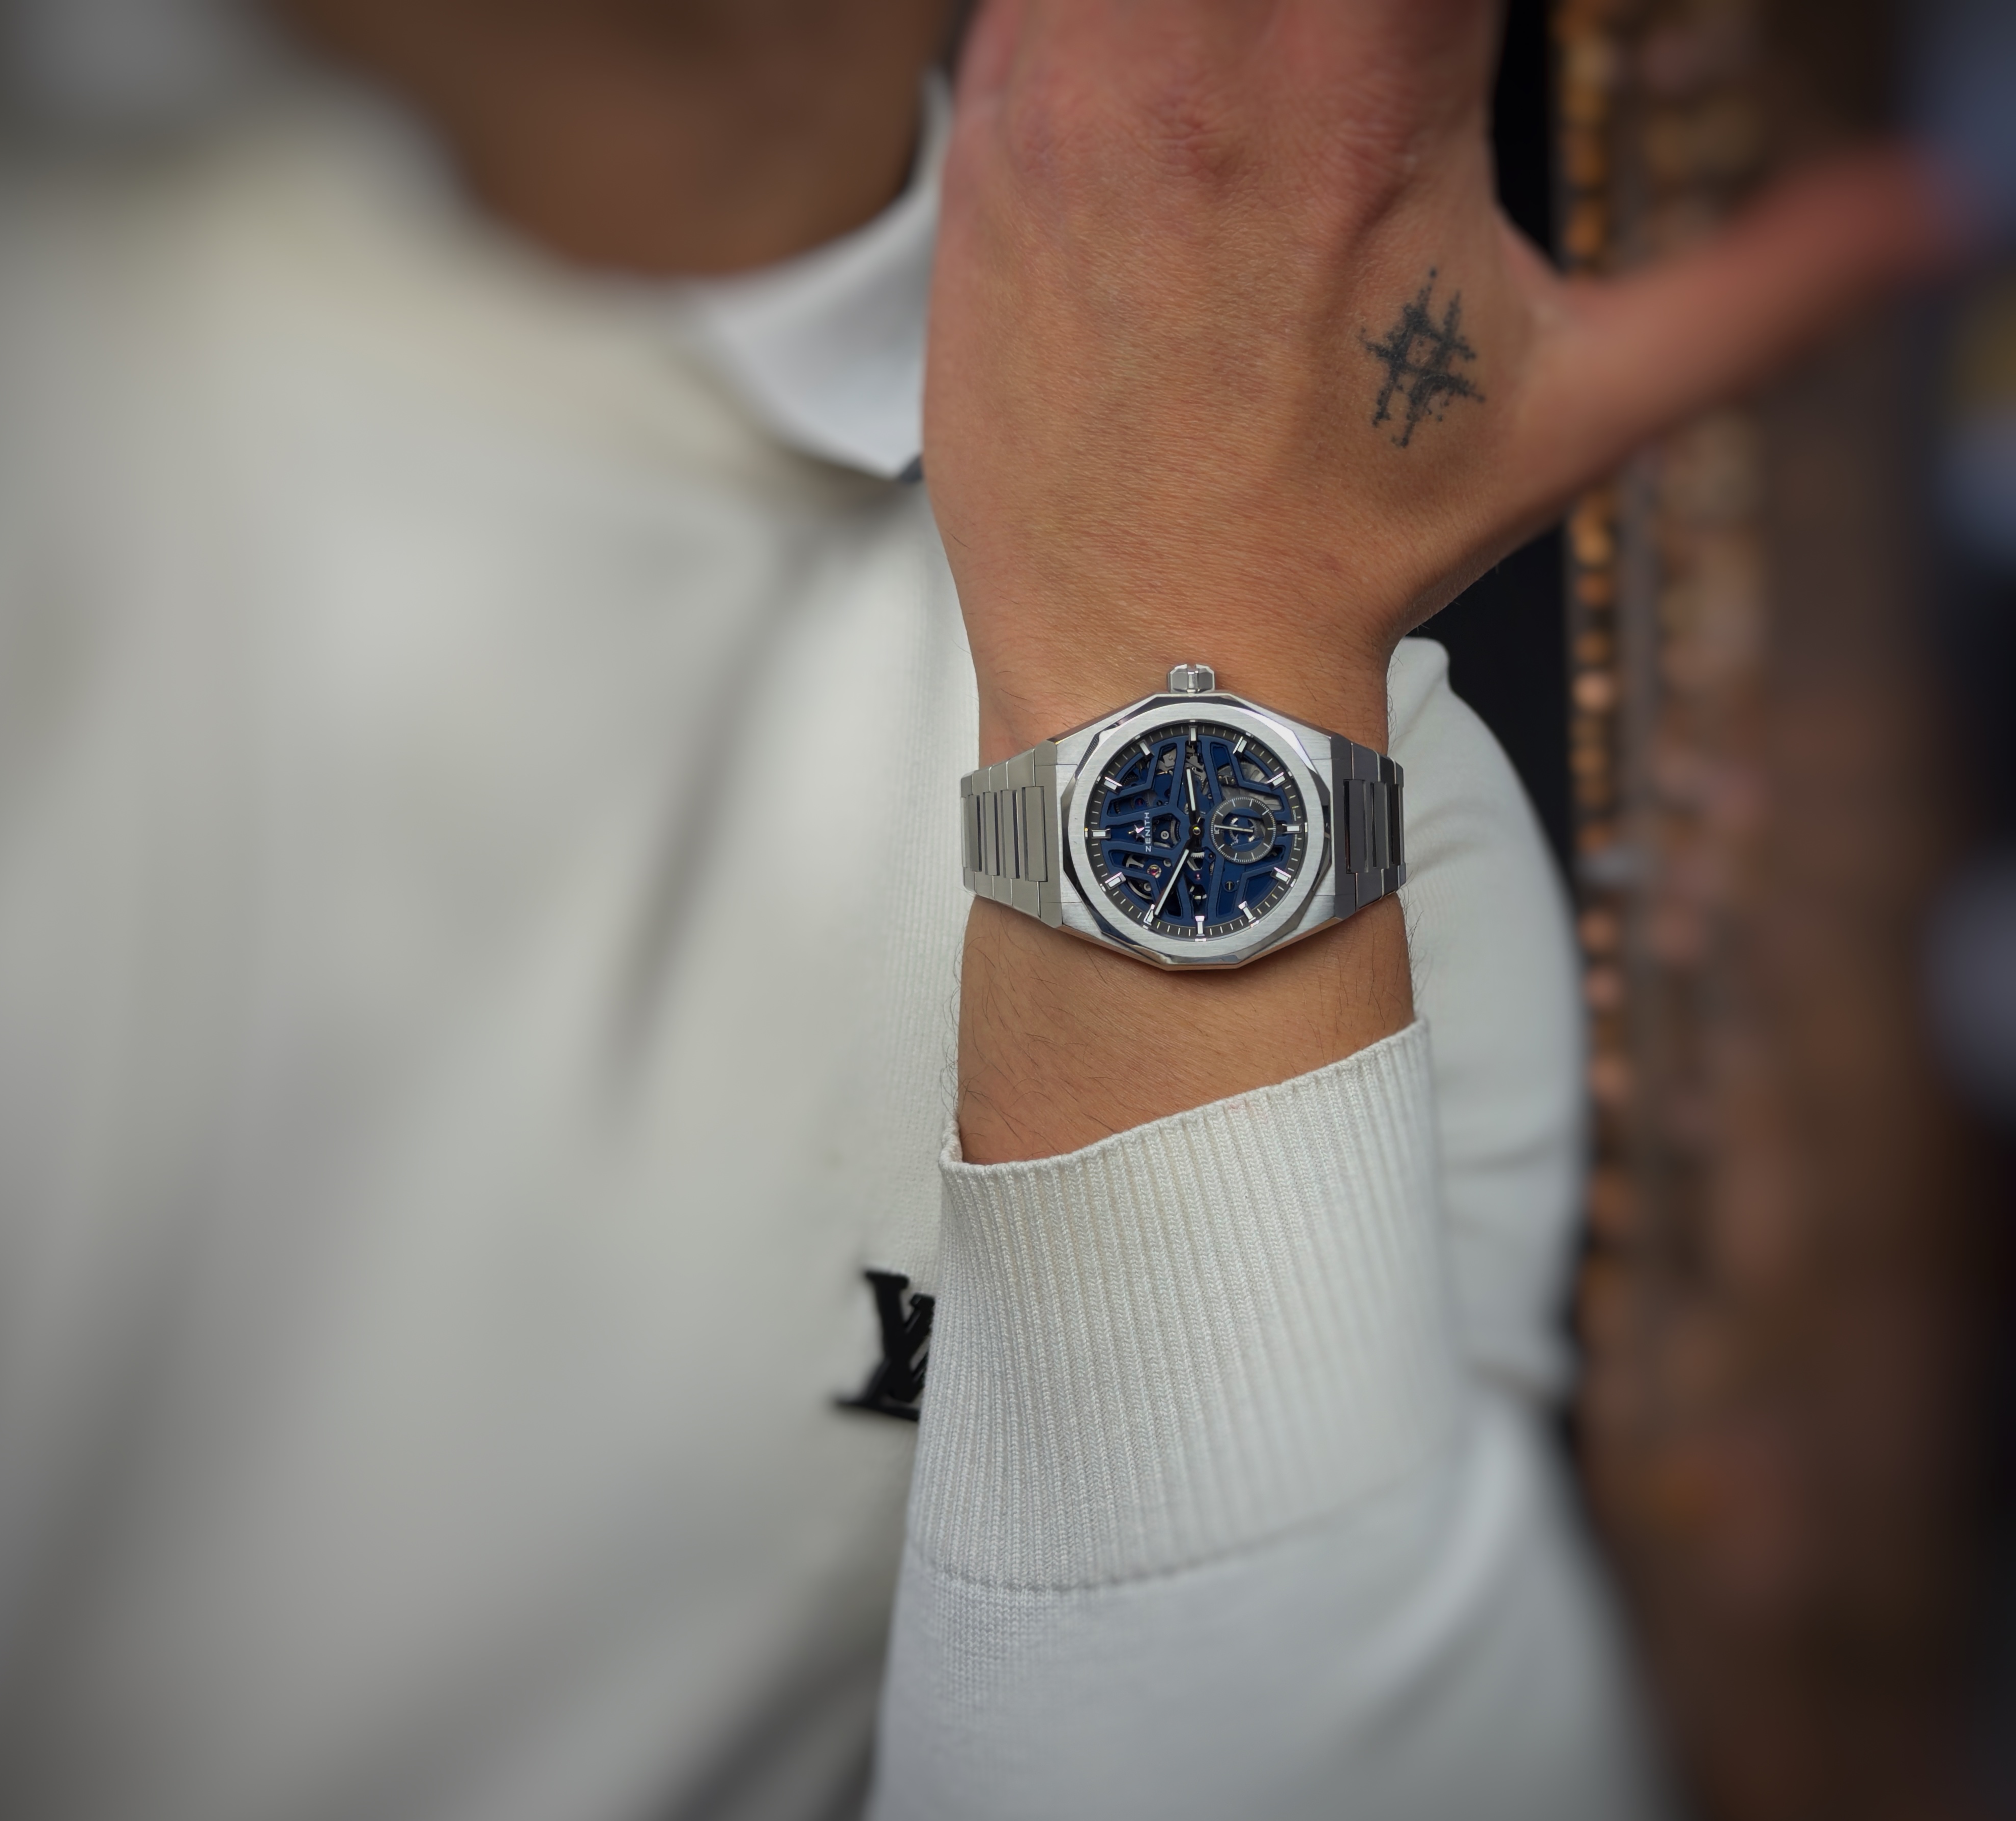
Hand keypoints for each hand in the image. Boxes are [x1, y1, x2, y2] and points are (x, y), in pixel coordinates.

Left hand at [934, 0, 1962, 1163]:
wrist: (1157, 672)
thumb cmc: (1366, 545)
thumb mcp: (1594, 403)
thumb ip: (1774, 280)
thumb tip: (1948, 215)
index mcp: (1361, 92)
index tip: (1429, 40)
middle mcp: (1194, 69)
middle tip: (1358, 57)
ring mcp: (1066, 100)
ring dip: (1218, 3)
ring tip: (1273, 75)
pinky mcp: (982, 149)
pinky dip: (1107, 9)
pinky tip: (1177, 79)